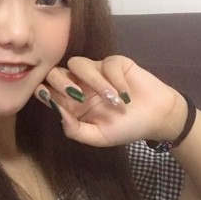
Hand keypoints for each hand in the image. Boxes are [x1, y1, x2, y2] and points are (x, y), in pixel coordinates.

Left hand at [34, 55, 186, 146]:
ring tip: (111, 100)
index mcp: (71, 103)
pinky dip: (116, 80)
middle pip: (56, 72)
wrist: (158, 118)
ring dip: (93, 82)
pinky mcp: (113, 63)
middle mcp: (78, 84)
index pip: (48, 91)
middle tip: (76, 96)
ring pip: (77, 63)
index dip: (42, 90)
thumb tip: (56, 112)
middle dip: (61, 82)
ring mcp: (95, 71)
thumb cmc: (125, 128)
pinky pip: (106, 64)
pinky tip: (127, 95)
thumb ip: (74, 129)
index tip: (44, 93)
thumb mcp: (98, 137)